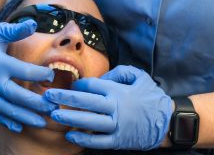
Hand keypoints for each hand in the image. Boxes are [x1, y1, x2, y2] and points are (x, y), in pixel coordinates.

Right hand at [0, 20, 56, 131]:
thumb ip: (17, 30)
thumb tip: (33, 23)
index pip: (23, 71)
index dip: (39, 74)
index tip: (52, 76)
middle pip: (16, 95)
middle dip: (36, 103)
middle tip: (53, 107)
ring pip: (6, 108)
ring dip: (25, 116)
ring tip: (42, 122)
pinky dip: (7, 121)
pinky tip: (20, 127)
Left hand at [45, 65, 172, 149]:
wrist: (165, 121)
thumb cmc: (150, 95)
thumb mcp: (138, 76)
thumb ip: (118, 72)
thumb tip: (101, 78)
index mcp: (118, 90)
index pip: (92, 86)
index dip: (78, 85)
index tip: (70, 85)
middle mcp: (114, 107)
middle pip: (85, 102)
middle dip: (65, 98)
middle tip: (48, 96)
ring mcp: (115, 125)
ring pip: (88, 122)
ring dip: (70, 118)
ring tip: (54, 114)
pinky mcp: (117, 140)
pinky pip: (97, 141)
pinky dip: (83, 139)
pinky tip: (70, 135)